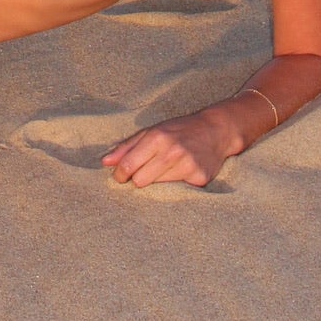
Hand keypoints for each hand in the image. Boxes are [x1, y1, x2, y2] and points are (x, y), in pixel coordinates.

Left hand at [101, 104, 247, 188]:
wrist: (216, 130)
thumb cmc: (179, 130)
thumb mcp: (152, 130)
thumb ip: (127, 146)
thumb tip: (105, 162)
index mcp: (156, 137)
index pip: (128, 165)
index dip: (120, 175)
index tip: (120, 178)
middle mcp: (171, 151)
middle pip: (140, 180)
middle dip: (139, 178)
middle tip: (147, 171)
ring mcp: (186, 165)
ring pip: (158, 187)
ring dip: (159, 181)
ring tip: (168, 168)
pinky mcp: (199, 178)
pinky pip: (178, 190)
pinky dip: (178, 184)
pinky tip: (183, 172)